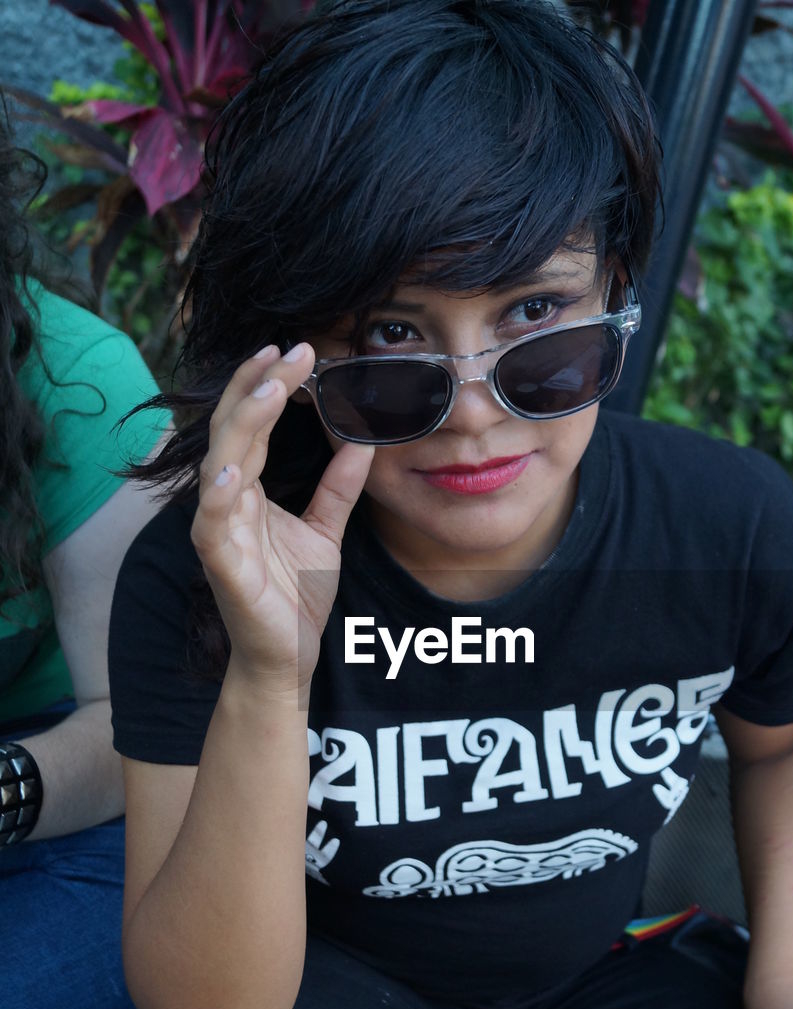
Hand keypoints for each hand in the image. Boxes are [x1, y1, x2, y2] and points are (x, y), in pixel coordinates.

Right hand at [191, 344, 374, 691]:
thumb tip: (364, 441)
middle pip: (234, 431)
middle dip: (258, 387)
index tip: (298, 350)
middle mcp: (228, 501)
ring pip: (221, 464)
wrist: (289, 657)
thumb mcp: (327, 531)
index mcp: (249, 490)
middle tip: (289, 351)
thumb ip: (339, 487)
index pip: (254, 424)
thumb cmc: (296, 595)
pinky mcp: (221, 564)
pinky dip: (219, 494)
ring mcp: (219, 530)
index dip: (269, 385)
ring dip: (244, 426)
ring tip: (270, 390)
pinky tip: (235, 468)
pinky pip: (213, 523)